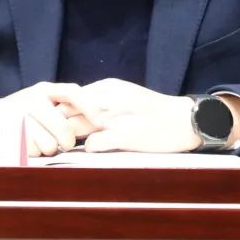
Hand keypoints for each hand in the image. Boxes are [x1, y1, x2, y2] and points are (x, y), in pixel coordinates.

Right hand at [2, 82, 96, 156]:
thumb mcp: (41, 98)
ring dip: (49, 148)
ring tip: (39, 140)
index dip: (90, 107)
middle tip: (64, 141)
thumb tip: (98, 116)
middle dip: (68, 140)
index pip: (72, 93)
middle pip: (64, 130)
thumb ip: (65, 102)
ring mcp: (20, 119)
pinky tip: (28, 144)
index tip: (102, 121)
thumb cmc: (23, 110)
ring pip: (51, 146)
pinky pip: (35, 153)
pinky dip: (35, 152)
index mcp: (44, 90)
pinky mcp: (12, 137)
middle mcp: (32, 101)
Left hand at [52, 78, 201, 153]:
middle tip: (58, 139)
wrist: (184, 120)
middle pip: (66, 111)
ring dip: (69, 139)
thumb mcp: (124, 96)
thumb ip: (100, 101)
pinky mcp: (123, 136)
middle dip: (58, 126)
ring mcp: (114, 118)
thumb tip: (72, 111)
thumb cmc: (154, 111)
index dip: (58, 112)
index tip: (55, 124)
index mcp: (107, 87)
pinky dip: (88, 150)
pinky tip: (96, 152)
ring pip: (73, 127)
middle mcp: (106, 98)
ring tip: (72, 149)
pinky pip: (91, 144)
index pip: (68, 96)